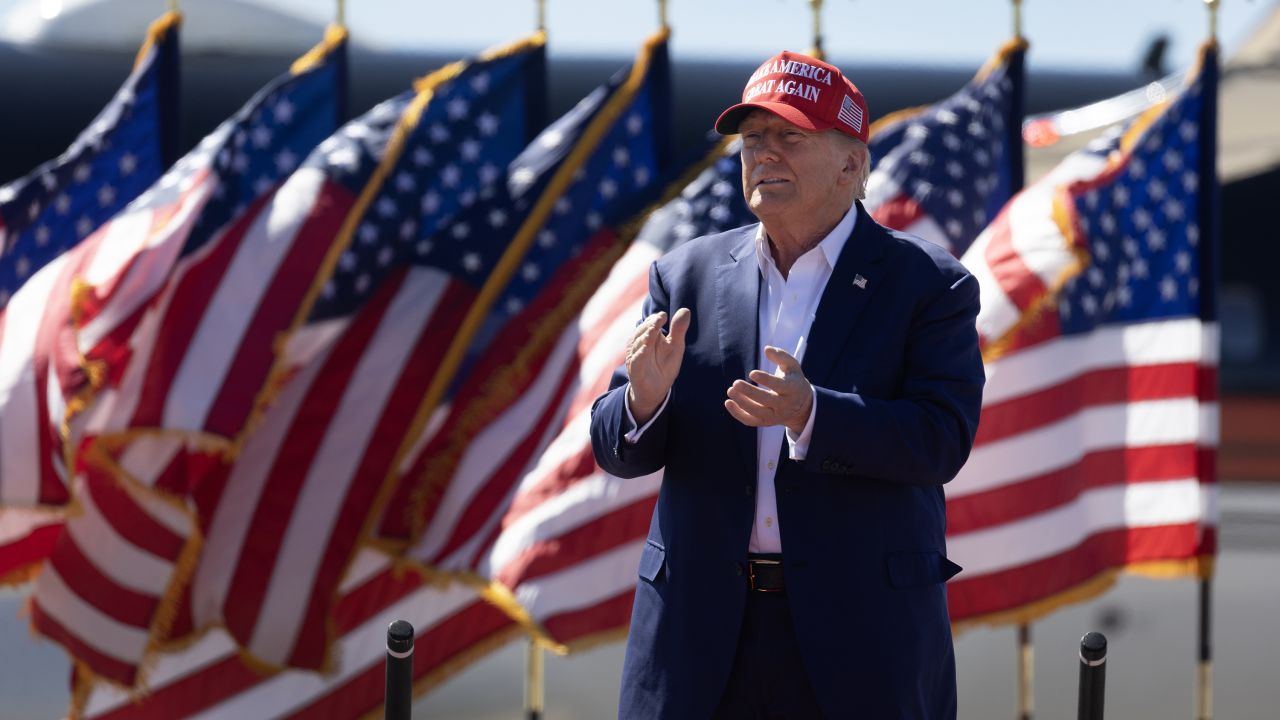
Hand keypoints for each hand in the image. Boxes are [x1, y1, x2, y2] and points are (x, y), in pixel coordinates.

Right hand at [626, 308, 690, 424]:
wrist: (656, 390)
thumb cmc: (664, 366)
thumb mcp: (675, 347)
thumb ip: (678, 329)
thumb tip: (685, 310)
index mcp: (648, 336)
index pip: (650, 323)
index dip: (656, 319)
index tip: (664, 315)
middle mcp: (638, 344)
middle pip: (642, 331)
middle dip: (650, 324)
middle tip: (659, 318)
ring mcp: (635, 357)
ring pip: (637, 344)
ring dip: (644, 336)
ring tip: (652, 329)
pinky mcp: (635, 370)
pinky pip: (636, 360)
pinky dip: (639, 354)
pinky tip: (645, 348)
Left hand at [725, 346, 812, 434]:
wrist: (801, 406)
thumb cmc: (792, 380)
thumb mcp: (792, 366)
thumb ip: (781, 356)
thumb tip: (766, 349)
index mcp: (792, 389)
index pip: (779, 386)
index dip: (765, 380)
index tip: (751, 373)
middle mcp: (785, 405)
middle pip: (766, 400)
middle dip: (749, 392)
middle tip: (735, 383)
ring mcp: (775, 416)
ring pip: (757, 413)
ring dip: (742, 403)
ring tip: (730, 390)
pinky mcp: (766, 422)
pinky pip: (751, 421)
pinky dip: (738, 414)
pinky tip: (728, 402)